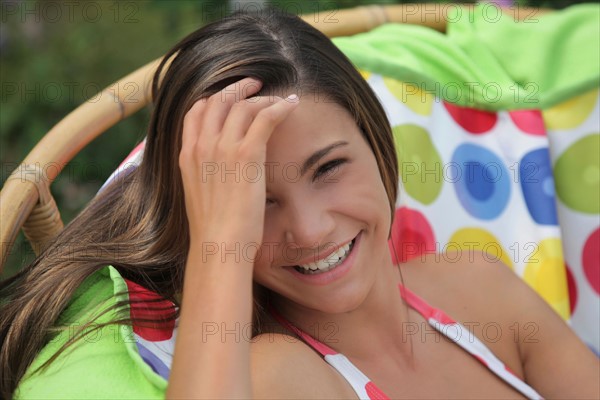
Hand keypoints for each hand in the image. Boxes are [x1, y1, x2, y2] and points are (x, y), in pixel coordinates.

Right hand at [179, 78, 298, 261]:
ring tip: (278, 99)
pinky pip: (265, 117)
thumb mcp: (199, 196)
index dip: (214, 98)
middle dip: (238, 88)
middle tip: (256, 85)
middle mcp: (202, 145)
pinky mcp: (246, 154)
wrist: (218, 245)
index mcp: (187, 155)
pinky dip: (280, 107)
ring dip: (262, 97)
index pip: (196, 111)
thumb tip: (218, 172)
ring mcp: (222, 147)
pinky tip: (292, 105)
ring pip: (243, 105)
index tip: (231, 97)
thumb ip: (205, 175)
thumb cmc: (214, 230)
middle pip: (218, 100)